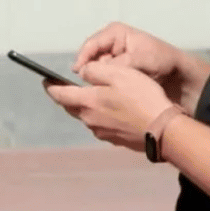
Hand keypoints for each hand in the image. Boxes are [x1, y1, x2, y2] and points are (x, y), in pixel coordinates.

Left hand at [45, 59, 174, 151]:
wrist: (164, 130)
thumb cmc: (143, 98)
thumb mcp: (119, 74)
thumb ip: (95, 71)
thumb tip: (82, 73)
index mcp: (87, 103)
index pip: (59, 95)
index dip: (50, 86)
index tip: (45, 80)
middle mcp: (90, 120)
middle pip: (71, 106)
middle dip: (67, 96)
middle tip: (67, 86)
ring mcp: (102, 132)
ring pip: (86, 116)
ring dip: (86, 106)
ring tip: (95, 95)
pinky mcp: (114, 139)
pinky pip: (101, 124)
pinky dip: (101, 115)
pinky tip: (114, 109)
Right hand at [75, 21, 187, 86]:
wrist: (177, 73)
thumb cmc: (161, 60)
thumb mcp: (140, 60)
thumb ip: (117, 65)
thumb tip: (93, 72)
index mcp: (114, 32)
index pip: (91, 45)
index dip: (82, 59)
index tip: (78, 75)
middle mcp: (109, 41)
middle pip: (89, 56)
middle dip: (88, 70)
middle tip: (88, 86)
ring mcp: (110, 55)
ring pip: (93, 68)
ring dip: (95, 78)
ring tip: (97, 90)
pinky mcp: (113, 68)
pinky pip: (101, 75)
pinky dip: (102, 82)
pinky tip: (104, 91)